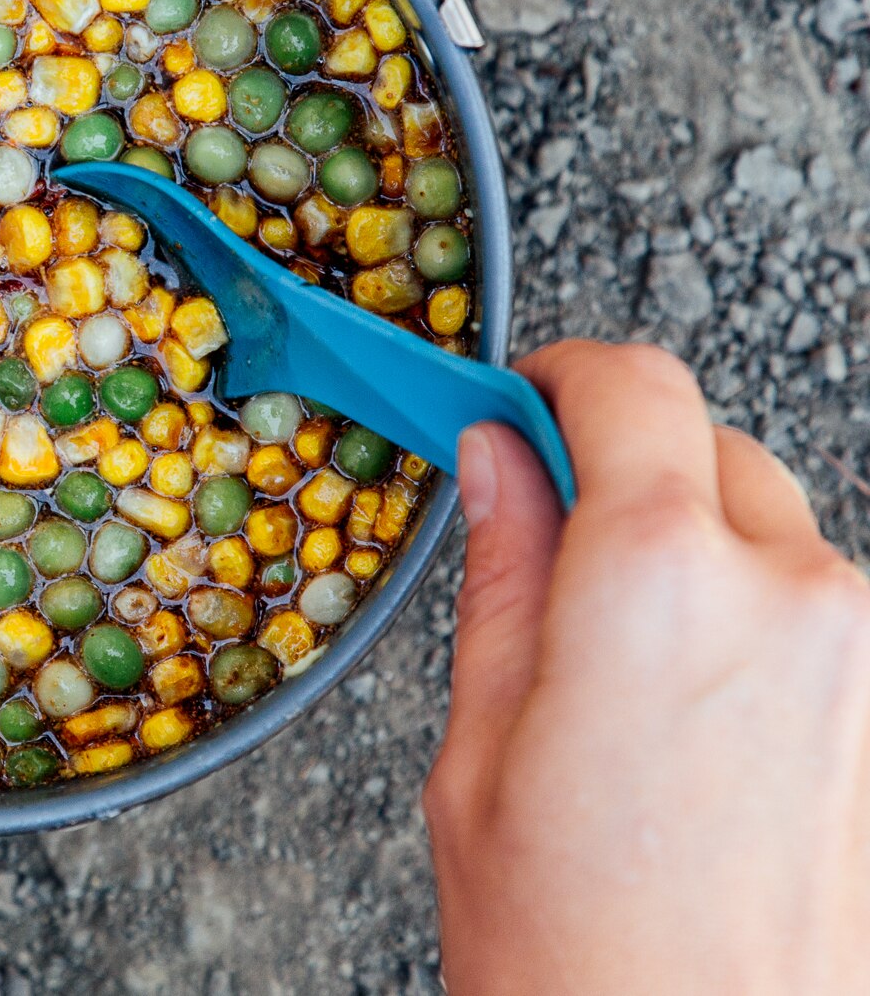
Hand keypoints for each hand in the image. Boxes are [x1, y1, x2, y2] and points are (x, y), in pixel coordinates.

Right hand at [427, 341, 864, 993]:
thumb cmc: (580, 958)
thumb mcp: (483, 753)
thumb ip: (506, 576)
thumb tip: (498, 460)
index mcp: (656, 584)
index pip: (629, 386)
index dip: (561, 377)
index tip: (518, 403)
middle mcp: (792, 597)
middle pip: (706, 448)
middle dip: (624, 473)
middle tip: (550, 550)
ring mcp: (865, 659)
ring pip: (771, 532)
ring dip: (697, 556)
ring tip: (624, 681)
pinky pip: (819, 616)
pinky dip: (755, 627)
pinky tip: (692, 729)